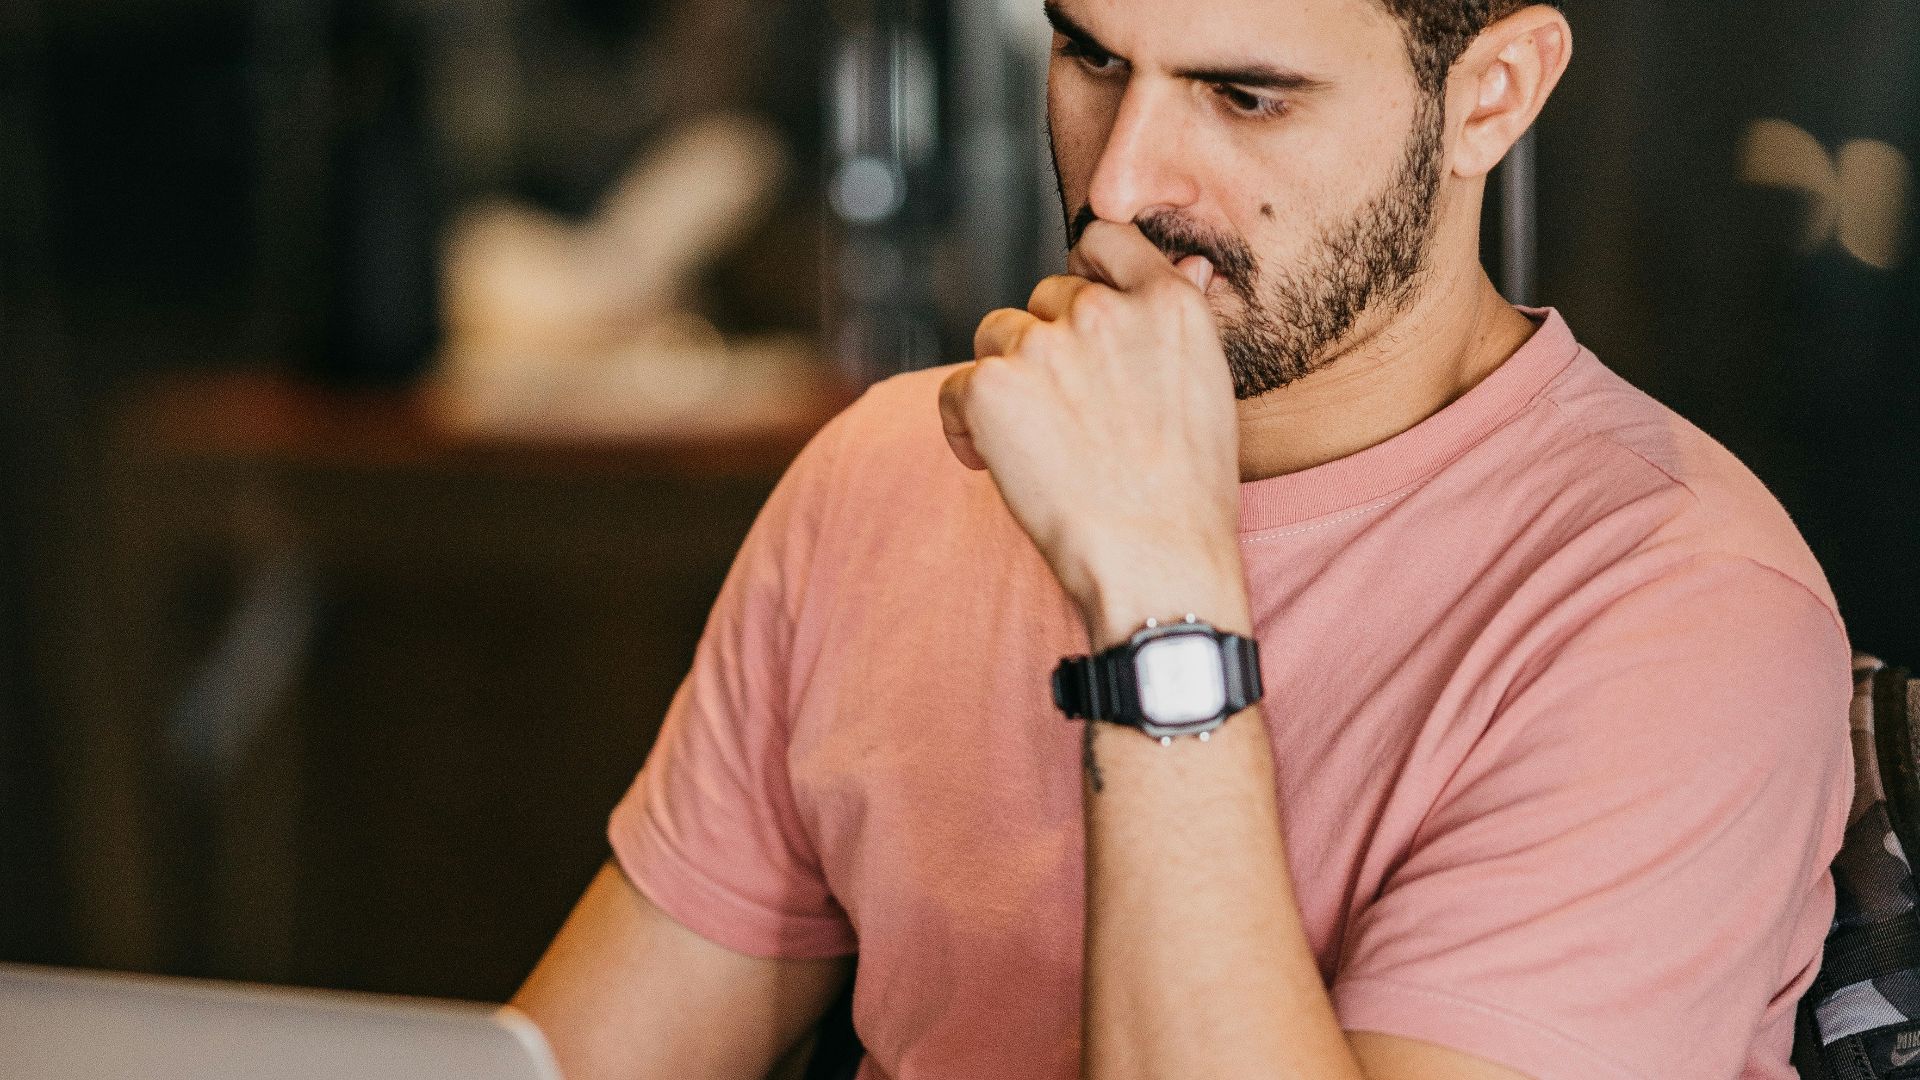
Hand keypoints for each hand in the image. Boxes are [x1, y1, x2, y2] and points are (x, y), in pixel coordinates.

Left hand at [938, 220, 1248, 645]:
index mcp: (1167, 303)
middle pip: (1044, 297)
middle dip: (1047, 345)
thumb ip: (1178, 320)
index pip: (1104, 240)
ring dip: (1006, 381)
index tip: (1081, 320)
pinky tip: (992, 464)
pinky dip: (964, 425)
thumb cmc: (1188, 493)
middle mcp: (1104, 310)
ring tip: (1036, 446)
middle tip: (1068, 417)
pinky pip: (955, 387)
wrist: (1156, 560)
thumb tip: (1185, 263)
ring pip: (997, 337)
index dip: (1086, 274)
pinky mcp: (992, 386)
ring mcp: (1045, 346)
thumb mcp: (1209, 386)